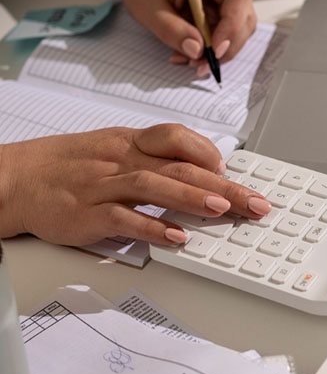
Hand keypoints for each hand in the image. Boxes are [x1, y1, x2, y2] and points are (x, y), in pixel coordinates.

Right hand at [0, 124, 270, 245]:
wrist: (15, 179)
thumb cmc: (68, 165)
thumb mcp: (113, 149)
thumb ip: (153, 159)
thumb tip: (201, 173)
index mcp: (130, 142)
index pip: (175, 136)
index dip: (206, 151)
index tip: (231, 168)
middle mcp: (121, 159)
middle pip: (180, 166)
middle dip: (224, 184)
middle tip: (255, 202)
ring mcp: (103, 186)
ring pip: (154, 186)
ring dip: (192, 198)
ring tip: (224, 209)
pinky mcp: (87, 214)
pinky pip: (123, 219)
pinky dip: (152, 227)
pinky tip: (177, 237)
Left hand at [120, 0, 255, 76]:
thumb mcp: (147, 5)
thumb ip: (170, 28)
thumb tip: (196, 50)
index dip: (232, 26)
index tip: (215, 50)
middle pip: (244, 19)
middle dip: (226, 47)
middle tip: (201, 64)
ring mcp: (224, 1)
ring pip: (237, 33)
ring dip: (218, 53)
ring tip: (190, 60)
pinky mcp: (220, 16)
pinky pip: (224, 39)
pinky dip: (209, 52)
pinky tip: (189, 55)